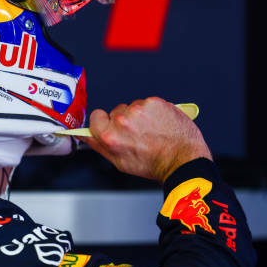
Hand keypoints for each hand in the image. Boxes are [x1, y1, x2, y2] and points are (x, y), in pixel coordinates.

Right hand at [76, 97, 211, 182]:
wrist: (182, 160)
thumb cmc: (155, 164)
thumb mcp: (120, 162)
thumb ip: (99, 146)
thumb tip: (85, 136)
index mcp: (110, 136)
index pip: (96, 116)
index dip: (104, 122)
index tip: (112, 126)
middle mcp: (122, 120)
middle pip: (115, 112)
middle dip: (124, 121)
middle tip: (137, 134)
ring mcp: (139, 109)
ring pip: (132, 107)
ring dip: (139, 116)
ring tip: (151, 130)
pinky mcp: (154, 103)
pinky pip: (148, 103)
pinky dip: (153, 112)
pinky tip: (159, 124)